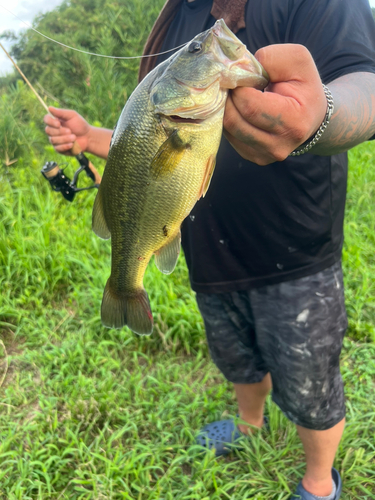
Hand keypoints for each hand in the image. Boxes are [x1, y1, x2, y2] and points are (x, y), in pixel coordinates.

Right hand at [43, 107, 90, 154]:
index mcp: (55, 121)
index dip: (50, 122)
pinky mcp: (59, 149)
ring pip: (53, 140)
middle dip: (60, 131)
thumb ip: (61, 112)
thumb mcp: (72, 116)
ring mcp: (55, 140)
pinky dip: (65, 146)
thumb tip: (49, 108)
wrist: (88, 137)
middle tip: (70, 131)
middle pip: (48, 131)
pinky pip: (58, 148)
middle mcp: (52, 131)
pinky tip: (72, 144)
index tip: (59, 124)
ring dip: (64, 139)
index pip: (46, 119)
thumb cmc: (80, 125)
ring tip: (74, 137)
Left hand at [223, 44, 326, 164]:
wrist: (312, 117)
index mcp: (293, 122)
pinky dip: (229, 120)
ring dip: (226, 108)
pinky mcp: (255, 158)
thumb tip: (241, 69)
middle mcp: (279, 146)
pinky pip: (230, 137)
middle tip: (233, 83)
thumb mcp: (297, 61)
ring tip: (236, 95)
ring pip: (228, 130)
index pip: (250, 106)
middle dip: (228, 97)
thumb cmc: (303, 86)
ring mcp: (265, 156)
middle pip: (234, 120)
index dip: (238, 87)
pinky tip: (239, 109)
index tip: (241, 75)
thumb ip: (270, 59)